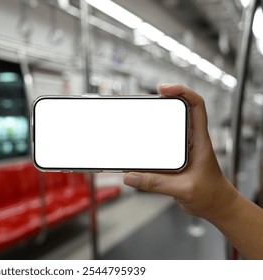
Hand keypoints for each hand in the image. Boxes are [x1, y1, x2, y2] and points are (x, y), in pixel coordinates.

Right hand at [123, 84, 237, 221]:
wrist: (215, 207)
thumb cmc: (210, 195)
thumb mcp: (183, 189)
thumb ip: (156, 183)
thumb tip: (130, 177)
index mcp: (199, 140)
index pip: (196, 106)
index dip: (182, 92)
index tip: (163, 89)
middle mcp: (190, 140)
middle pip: (179, 111)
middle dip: (163, 101)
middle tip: (146, 101)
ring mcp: (182, 148)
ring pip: (168, 127)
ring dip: (155, 120)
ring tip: (138, 118)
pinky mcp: (174, 158)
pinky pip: (160, 145)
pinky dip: (149, 142)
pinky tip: (138, 146)